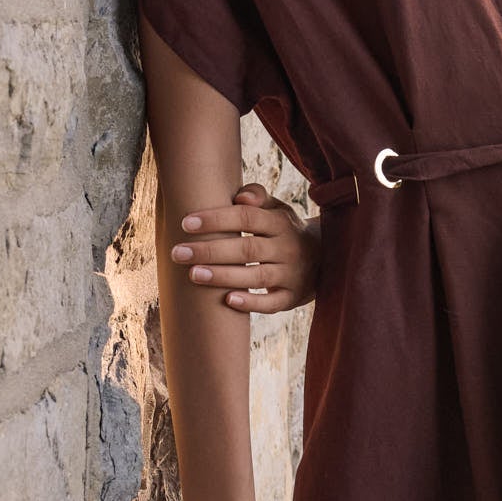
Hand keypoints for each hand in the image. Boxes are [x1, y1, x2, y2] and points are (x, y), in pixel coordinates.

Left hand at [169, 181, 321, 311]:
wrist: (323, 259)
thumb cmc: (285, 230)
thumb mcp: (277, 209)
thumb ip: (257, 196)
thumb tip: (240, 196)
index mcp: (281, 222)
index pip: (247, 217)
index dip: (217, 219)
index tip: (186, 223)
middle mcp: (287, 248)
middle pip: (247, 249)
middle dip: (211, 251)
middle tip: (178, 253)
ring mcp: (291, 275)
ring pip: (256, 277)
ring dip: (224, 277)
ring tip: (193, 275)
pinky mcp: (291, 297)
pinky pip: (272, 304)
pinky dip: (251, 304)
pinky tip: (227, 301)